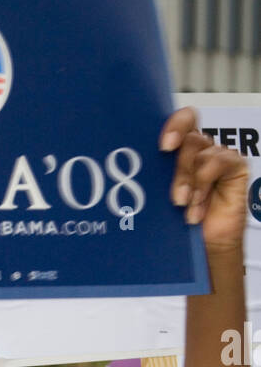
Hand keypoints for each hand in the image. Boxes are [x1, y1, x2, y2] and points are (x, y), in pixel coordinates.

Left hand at [160, 108, 248, 253]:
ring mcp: (217, 157)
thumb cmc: (179, 220)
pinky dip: (205, 185)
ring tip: (183, 205)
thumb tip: (131, 170)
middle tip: (175, 193)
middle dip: (179, 168)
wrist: (202, 244)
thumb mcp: (159, 196)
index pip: (181, 122)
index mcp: (179, 150)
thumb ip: (153, 177)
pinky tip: (197, 206)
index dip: (174, 126)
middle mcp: (199, 150)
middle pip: (190, 138)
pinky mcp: (234, 167)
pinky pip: (221, 162)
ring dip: (190, 182)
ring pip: (203, 152)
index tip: (163, 147)